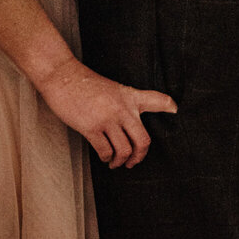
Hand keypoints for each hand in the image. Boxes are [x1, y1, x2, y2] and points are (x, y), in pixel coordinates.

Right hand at [34, 54, 175, 168]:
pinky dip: (106, 158)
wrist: (62, 76)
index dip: (169, 105)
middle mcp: (123, 109)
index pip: (156, 99)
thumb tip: (128, 123)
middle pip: (143, 140)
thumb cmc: (84, 82)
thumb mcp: (112, 88)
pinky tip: (104, 156)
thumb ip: (124, 103)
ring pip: (124, 150)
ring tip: (115, 162)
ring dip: (120, 161)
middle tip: (133, 162)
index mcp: (129, 96)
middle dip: (140, 156)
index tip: (175, 110)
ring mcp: (108, 119)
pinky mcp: (91, 127)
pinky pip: (105, 150)